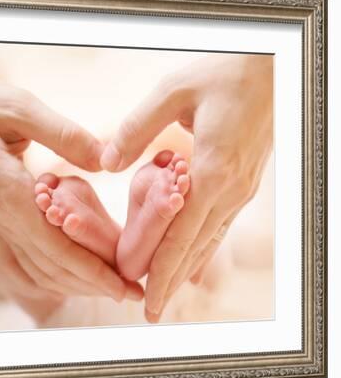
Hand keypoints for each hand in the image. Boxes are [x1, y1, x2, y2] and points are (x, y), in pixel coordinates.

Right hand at [0, 75, 142, 300]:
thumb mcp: (18, 108)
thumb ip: (63, 134)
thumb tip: (105, 159)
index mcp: (12, 192)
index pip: (57, 246)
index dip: (93, 270)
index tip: (123, 287)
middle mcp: (6, 213)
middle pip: (53, 264)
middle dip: (93, 282)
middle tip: (130, 292)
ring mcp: (1, 216)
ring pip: (40, 263)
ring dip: (76, 278)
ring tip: (109, 284)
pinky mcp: (0, 211)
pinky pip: (29, 250)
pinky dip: (56, 265)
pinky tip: (73, 267)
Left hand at [100, 55, 272, 319]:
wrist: (271, 66)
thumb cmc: (223, 73)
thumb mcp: (173, 92)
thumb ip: (137, 128)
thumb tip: (106, 163)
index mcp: (213, 171)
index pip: (182, 237)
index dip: (162, 272)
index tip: (149, 302)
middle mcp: (231, 188)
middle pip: (197, 248)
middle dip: (173, 281)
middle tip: (151, 311)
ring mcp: (241, 187)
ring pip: (211, 239)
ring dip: (187, 267)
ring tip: (166, 291)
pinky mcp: (243, 180)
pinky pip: (219, 223)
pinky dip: (201, 245)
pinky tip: (191, 256)